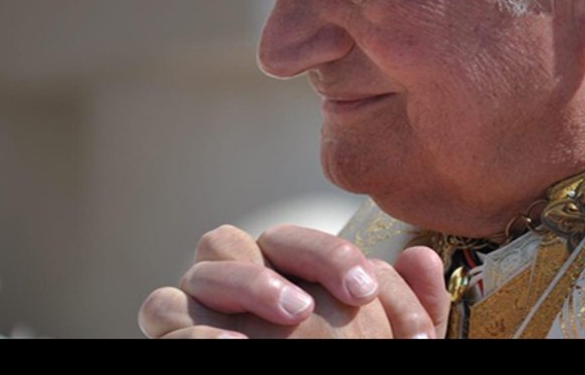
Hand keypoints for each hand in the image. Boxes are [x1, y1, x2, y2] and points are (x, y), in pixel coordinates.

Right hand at [138, 224, 448, 338]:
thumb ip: (408, 312)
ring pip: (204, 265)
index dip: (331, 255)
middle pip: (245, 237)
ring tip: (295, 316)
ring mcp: (203, 312)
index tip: (366, 289)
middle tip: (324, 300)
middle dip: (283, 262)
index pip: (297, 244)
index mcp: (281, 278)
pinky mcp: (174, 339)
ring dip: (248, 282)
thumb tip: (420, 257)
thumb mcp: (388, 349)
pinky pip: (163, 312)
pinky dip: (196, 326)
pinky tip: (236, 345)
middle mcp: (237, 287)